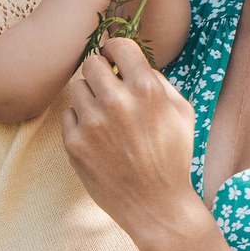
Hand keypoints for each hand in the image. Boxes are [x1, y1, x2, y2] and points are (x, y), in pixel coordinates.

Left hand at [62, 37, 202, 248]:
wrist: (157, 205)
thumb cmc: (173, 155)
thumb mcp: (181, 111)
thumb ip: (157, 79)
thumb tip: (129, 61)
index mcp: (146, 89)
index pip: (117, 46)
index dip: (116, 52)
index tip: (116, 62)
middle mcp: (117, 102)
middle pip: (91, 63)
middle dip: (100, 74)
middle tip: (109, 90)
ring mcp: (92, 123)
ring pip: (77, 88)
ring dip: (89, 98)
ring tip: (105, 118)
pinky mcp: (74, 143)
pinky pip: (68, 115)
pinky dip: (80, 122)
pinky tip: (98, 138)